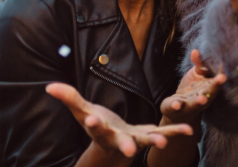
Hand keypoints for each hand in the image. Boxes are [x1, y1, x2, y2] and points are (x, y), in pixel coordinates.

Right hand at [45, 83, 191, 156]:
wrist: (112, 141)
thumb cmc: (98, 123)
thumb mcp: (83, 110)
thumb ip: (70, 98)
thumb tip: (49, 86)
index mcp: (101, 130)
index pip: (95, 127)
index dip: (93, 123)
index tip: (90, 119)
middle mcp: (119, 138)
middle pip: (122, 142)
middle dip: (126, 146)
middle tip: (130, 150)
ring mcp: (136, 139)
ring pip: (147, 141)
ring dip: (156, 140)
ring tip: (164, 141)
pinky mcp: (150, 134)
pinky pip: (165, 132)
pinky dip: (175, 131)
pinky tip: (188, 130)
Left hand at [160, 49, 225, 125]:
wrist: (178, 110)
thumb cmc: (192, 89)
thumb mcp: (197, 74)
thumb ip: (198, 64)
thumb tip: (195, 50)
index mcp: (210, 87)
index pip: (219, 79)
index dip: (223, 73)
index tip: (227, 65)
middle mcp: (204, 97)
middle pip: (212, 91)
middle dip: (217, 85)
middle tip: (223, 78)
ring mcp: (191, 104)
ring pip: (197, 103)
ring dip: (201, 101)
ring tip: (202, 98)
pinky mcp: (177, 108)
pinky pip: (177, 107)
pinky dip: (177, 106)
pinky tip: (176, 104)